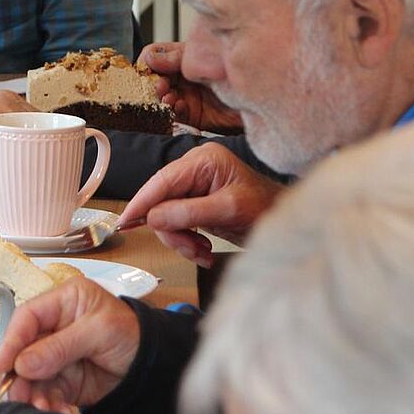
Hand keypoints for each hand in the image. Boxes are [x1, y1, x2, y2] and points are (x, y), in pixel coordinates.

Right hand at [0, 278, 139, 411]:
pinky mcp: (63, 380)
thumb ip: (61, 346)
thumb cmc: (134, 335)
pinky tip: (55, 411)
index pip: (28, 317)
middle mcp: (55, 327)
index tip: (3, 364)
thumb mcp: (99, 332)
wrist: (157, 368)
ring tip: (40, 407)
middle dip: (21, 374)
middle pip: (24, 349)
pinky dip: (47, 403)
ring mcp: (57, 356)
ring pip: (32, 375)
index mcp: (63, 301)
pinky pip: (47, 392)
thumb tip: (23, 364)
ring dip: (33, 393)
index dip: (13, 340)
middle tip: (18, 394)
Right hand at [118, 142, 283, 265]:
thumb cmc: (267, 209)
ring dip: (181, 240)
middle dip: (172, 230)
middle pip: (161, 201)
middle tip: (191, 249)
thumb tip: (153, 218)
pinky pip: (177, 224)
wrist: (287, 226)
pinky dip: (187, 241)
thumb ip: (189, 212)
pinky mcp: (197, 204)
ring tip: (203, 252)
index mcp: (203, 161)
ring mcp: (195, 187)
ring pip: (166, 217)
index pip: (162, 181)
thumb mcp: (228, 210)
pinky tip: (204, 249)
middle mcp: (196, 170)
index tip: (126, 221)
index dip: (142, 202)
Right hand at [141, 42, 241, 133]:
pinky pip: (175, 115)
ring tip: (169, 99)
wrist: (260, 93)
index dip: (147, 64)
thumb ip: (176, 57)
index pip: (154, 57)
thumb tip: (150, 58)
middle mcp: (182, 76)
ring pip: (161, 98)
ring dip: (162, 99)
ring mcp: (186, 95)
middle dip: (153, 84)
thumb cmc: (236, 68)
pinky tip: (182, 107)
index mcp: (182, 57)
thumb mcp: (203, 55)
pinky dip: (175, 112)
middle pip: (154, 79)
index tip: (146, 69)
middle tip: (159, 87)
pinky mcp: (193, 115)